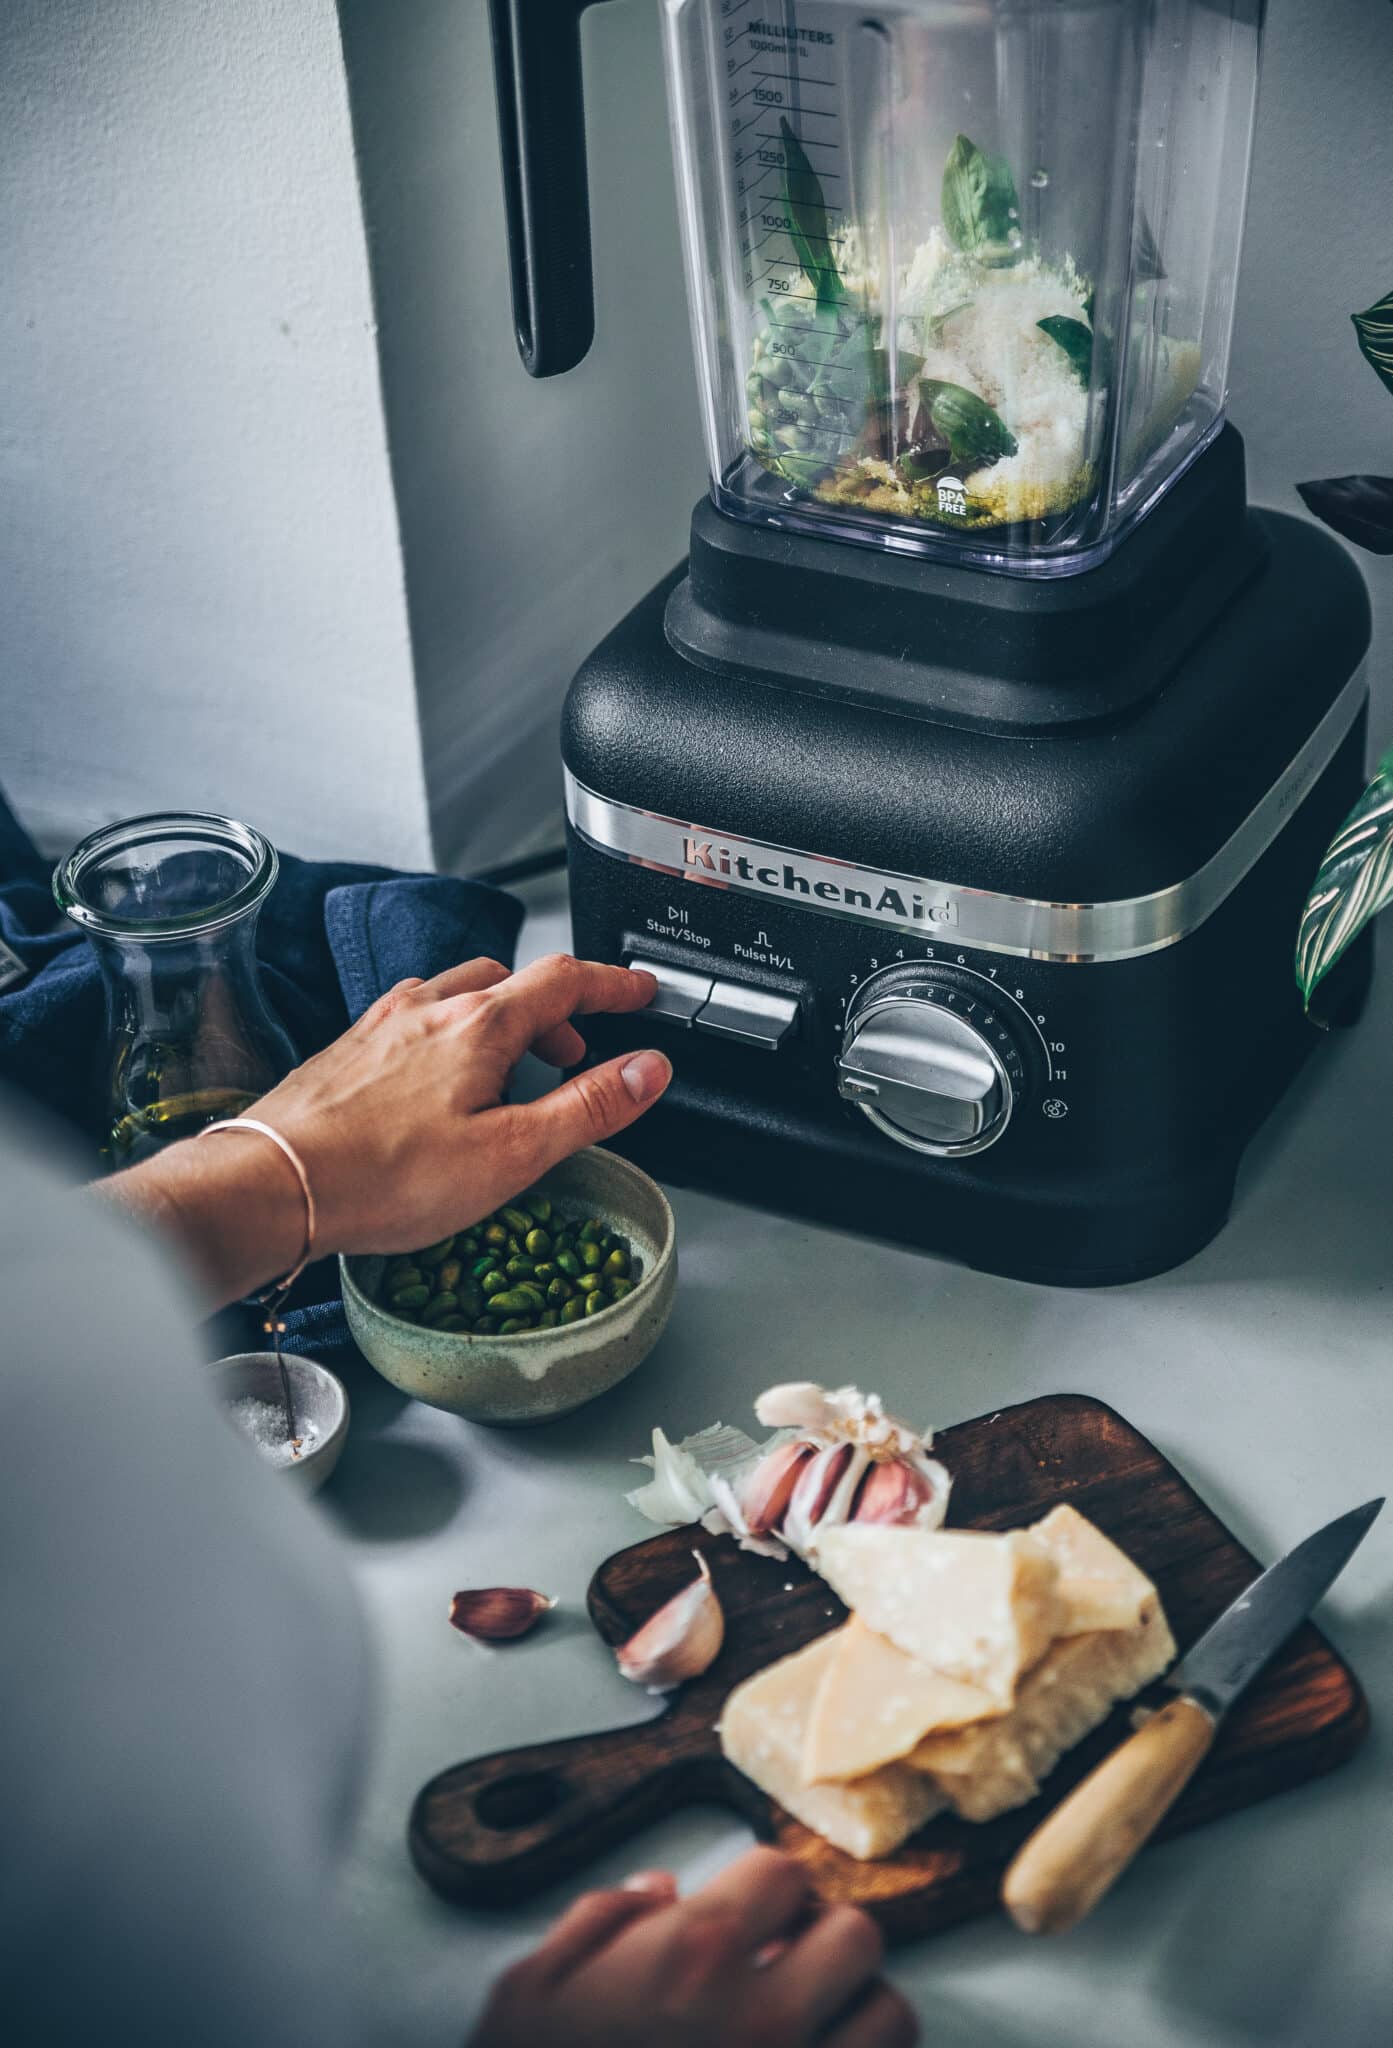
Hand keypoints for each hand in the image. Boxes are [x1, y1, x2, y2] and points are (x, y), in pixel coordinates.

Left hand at [251, 953, 666, 1255]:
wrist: (272, 1184)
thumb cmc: (382, 1177)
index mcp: (480, 1025)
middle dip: (554, 1007)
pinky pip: (412, 1017)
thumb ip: (588, 1107)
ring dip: (498, 1017)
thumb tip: (649, 1069)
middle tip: (575, 1049)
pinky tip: (437, 1078)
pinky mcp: (347, 1050)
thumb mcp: (512, 1154)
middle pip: (510, 981)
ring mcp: (381, 1025)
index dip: (614, 981)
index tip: (639, 989)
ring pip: (456, 993)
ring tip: (508, 1067)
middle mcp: (428, 1008)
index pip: (566, 978)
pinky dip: (447, 1031)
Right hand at [470, 1848, 917, 2047]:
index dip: (763, 1888)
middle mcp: (767, 2018)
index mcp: (695, 1958)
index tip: (749, 1913)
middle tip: (786, 1961)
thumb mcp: (530, 1995)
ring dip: (858, 2012)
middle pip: (856, 1934)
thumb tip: (660, 1891)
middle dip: (822, 1938)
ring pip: (890, 2017)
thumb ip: (598, 1922)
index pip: (782, 1873)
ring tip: (814, 2025)